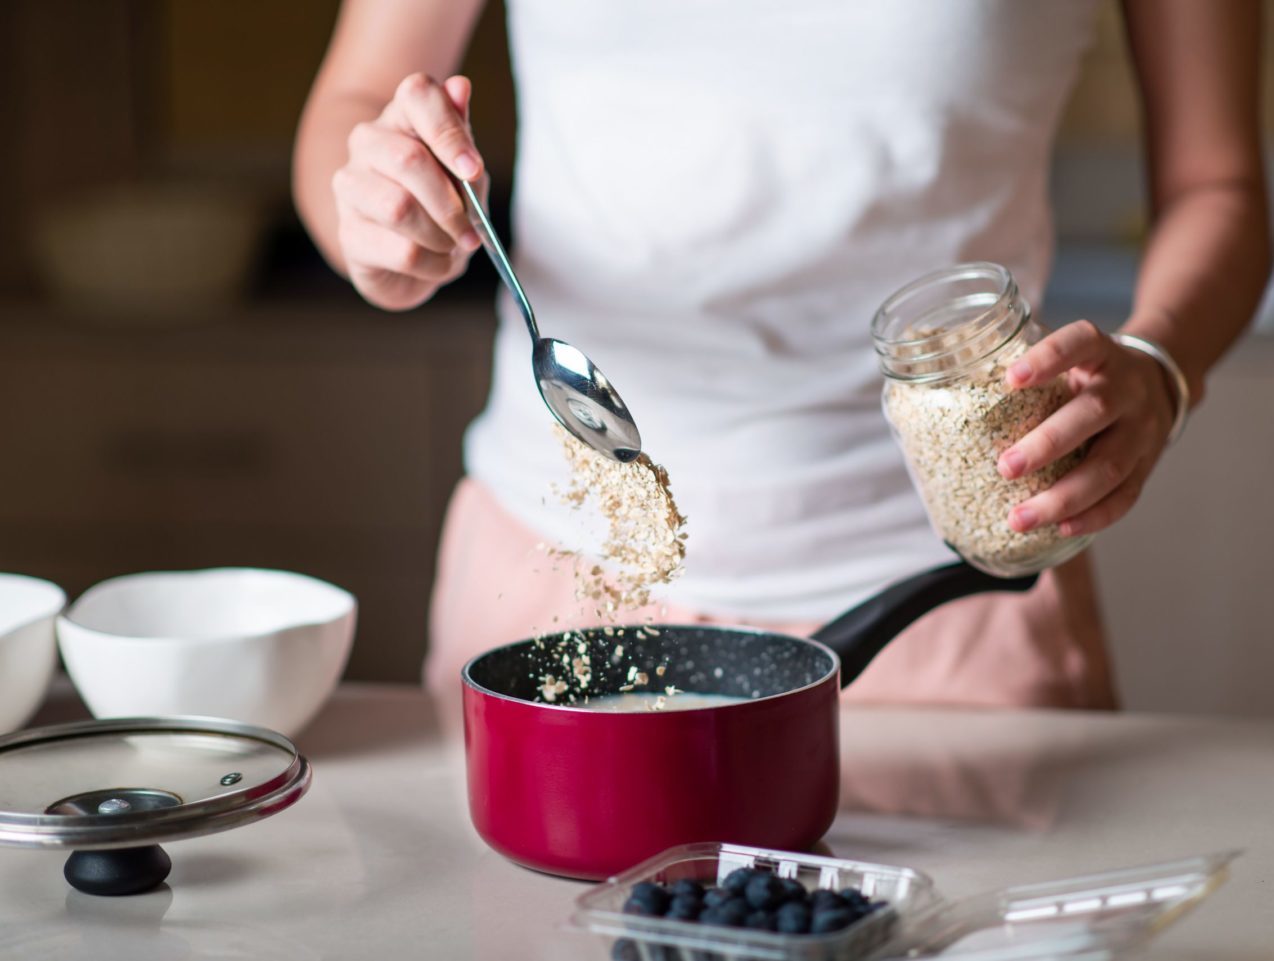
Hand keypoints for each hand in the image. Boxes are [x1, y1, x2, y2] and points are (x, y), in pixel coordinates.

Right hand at [332, 73, 486, 310]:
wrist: (410, 260)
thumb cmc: (440, 206)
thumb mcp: (464, 172)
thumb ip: (462, 135)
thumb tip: (460, 86)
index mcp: (400, 117)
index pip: (416, 94)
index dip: (448, 131)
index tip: (473, 170)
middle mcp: (367, 143)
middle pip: (408, 159)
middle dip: (451, 203)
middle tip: (472, 231)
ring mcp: (350, 187)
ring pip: (399, 207)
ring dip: (440, 235)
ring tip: (454, 246)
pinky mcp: (348, 233)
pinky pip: (400, 250)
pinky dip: (433, 264)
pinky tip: (438, 263)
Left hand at [995, 320, 1176, 536]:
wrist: (1161, 385)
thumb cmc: (1090, 376)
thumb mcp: (1071, 358)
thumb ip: (1029, 370)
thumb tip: (950, 381)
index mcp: (1102, 355)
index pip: (1081, 343)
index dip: (1049, 358)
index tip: (1011, 379)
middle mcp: (1127, 390)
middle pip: (1093, 414)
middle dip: (1047, 444)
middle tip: (1005, 468)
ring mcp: (1142, 431)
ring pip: (1108, 466)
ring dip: (1063, 497)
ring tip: (1019, 518)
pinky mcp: (1147, 467)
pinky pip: (1125, 497)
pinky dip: (1093, 517)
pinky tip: (1061, 529)